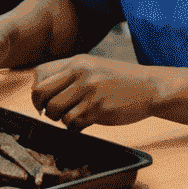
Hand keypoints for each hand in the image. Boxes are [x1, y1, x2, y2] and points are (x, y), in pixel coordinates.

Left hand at [31, 54, 161, 128]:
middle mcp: (81, 74)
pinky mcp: (97, 109)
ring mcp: (89, 91)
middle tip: (54, 112)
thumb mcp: (94, 68)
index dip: (38, 90)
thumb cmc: (120, 80)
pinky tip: (87, 121)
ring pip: (54, 111)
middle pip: (41, 93)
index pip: (39, 74)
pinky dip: (75, 126)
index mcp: (78, 62)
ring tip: (74, 116)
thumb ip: (70, 75)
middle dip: (43, 107)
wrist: (150, 88)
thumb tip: (42, 92)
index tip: (45, 100)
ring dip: (60, 119)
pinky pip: (72, 123)